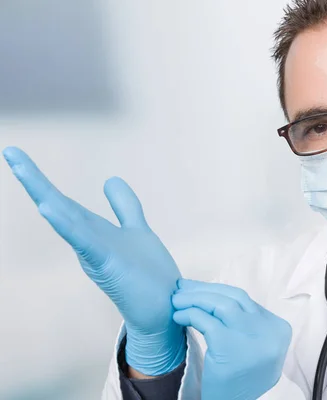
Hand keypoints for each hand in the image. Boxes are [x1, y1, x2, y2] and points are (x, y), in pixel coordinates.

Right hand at [3, 147, 185, 375]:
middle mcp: (90, 240)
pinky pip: (85, 241)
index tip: (16, 154)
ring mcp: (97, 253)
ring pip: (68, 219)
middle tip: (11, 151)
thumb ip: (124, 206)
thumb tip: (110, 179)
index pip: (65, 202)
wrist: (164, 311)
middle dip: (35, 179)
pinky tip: (47, 207)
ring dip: (44, 194)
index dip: (42, 180)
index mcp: (95, 231)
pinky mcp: (109, 264)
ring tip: (21, 167)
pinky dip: (66, 225)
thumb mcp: (135, 230)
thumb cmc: (148, 275)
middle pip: (60, 206)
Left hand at [172, 279, 291, 399]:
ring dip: (194, 298)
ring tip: (176, 299)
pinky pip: (205, 319)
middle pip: (234, 297)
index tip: (199, 288)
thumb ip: (247, 323)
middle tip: (183, 288)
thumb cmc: (241, 378)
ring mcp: (250, 336)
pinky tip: (178, 316)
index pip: (246, 300)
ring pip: (220, 303)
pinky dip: (189, 313)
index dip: (219, 291)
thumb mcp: (256, 347)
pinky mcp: (228, 344)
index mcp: (279, 328)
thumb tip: (215, 294)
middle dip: (205, 289)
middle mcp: (269, 330)